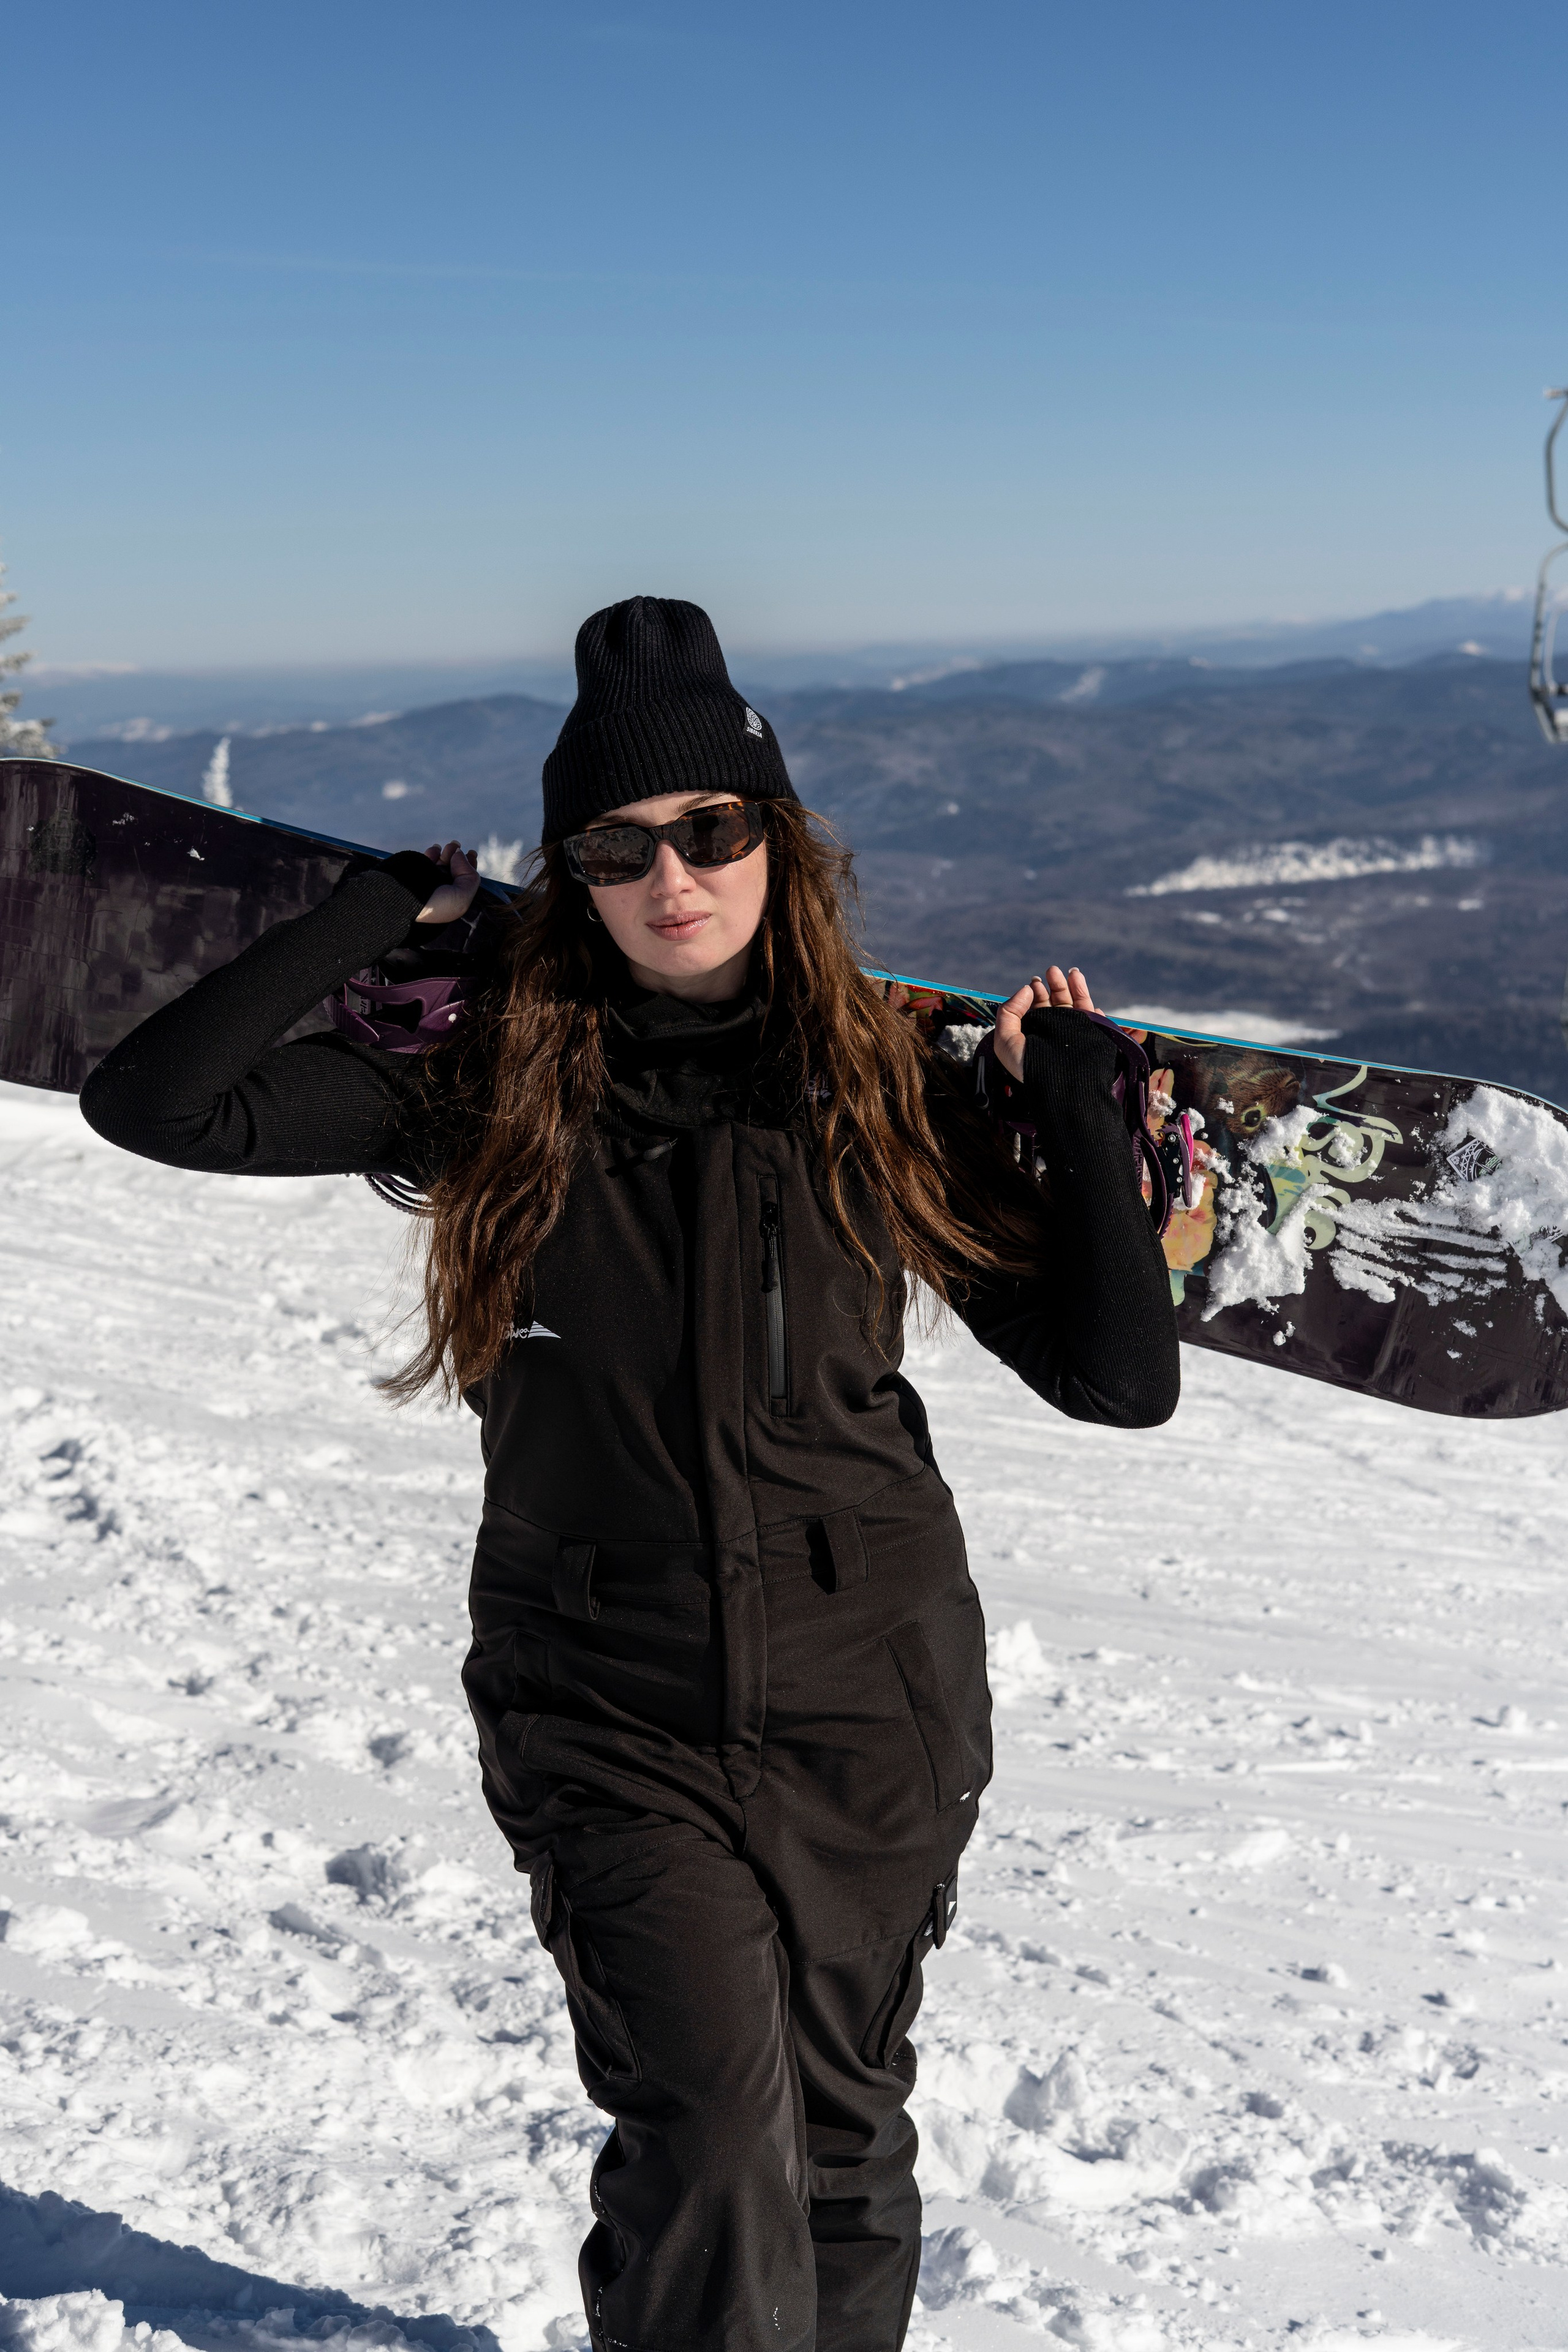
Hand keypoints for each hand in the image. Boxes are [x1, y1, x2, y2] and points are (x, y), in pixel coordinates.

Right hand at [414, 841, 481, 926]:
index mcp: (452, 899)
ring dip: (449, 851)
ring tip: (449, 847)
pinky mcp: (417, 870)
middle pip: (455, 868)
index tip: (471, 853)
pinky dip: (433, 851)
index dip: (471, 866)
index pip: (465, 880)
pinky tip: (435, 850)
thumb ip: (469, 875)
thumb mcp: (463, 896)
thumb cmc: (435, 904)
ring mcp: (429, 879)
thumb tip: (460, 854)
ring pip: (443, 861)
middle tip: (458, 847)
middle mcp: (442, 889)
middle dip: (459, 855)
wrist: (405, 898)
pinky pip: (429, 857)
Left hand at [993, 965, 1097, 1081]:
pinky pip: (1092, 1015)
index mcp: (1035, 1033)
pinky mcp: (1090, 1034)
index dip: (1035, 993)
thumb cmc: (1029, 1067)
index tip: (1034, 984)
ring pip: (1075, 1004)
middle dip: (1054, 984)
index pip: (1036, 1008)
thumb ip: (1008, 1012)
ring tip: (1069, 971)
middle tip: (1051, 970)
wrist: (1060, 1085)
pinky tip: (1082, 987)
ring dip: (1072, 985)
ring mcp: (1073, 1032)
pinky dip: (1088, 1001)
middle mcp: (1054, 1032)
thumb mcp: (1005, 1040)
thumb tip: (1026, 989)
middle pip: (1056, 1002)